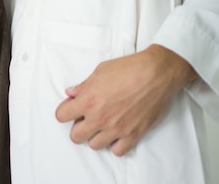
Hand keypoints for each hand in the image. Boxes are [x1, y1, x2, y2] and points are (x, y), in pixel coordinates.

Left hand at [55, 45, 196, 155]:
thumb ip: (83, 85)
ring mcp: (116, 129)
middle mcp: (99, 118)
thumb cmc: (128, 68)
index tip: (70, 107)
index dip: (65, 111)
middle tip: (85, 117)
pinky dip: (115, 144)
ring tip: (102, 124)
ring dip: (95, 136)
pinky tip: (117, 132)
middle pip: (76, 136)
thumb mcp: (100, 71)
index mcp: (88, 101)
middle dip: (77, 127)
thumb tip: (71, 93)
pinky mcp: (133, 135)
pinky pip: (117, 151)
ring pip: (94, 145)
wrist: (156, 74)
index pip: (61, 116)